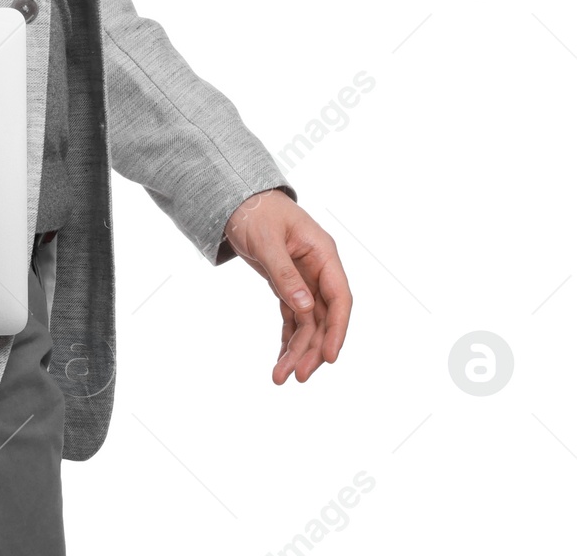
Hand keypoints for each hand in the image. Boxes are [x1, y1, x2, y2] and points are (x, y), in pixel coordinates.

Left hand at [223, 189, 351, 384]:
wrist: (237, 199)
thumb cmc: (255, 211)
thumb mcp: (266, 240)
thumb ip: (284, 272)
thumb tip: (304, 307)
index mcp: (322, 254)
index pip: (339, 298)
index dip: (338, 329)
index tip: (331, 357)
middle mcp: (318, 270)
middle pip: (324, 317)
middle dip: (313, 348)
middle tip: (297, 376)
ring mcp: (304, 279)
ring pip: (308, 323)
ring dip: (297, 350)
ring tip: (280, 377)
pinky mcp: (288, 286)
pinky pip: (293, 318)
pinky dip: (288, 339)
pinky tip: (280, 360)